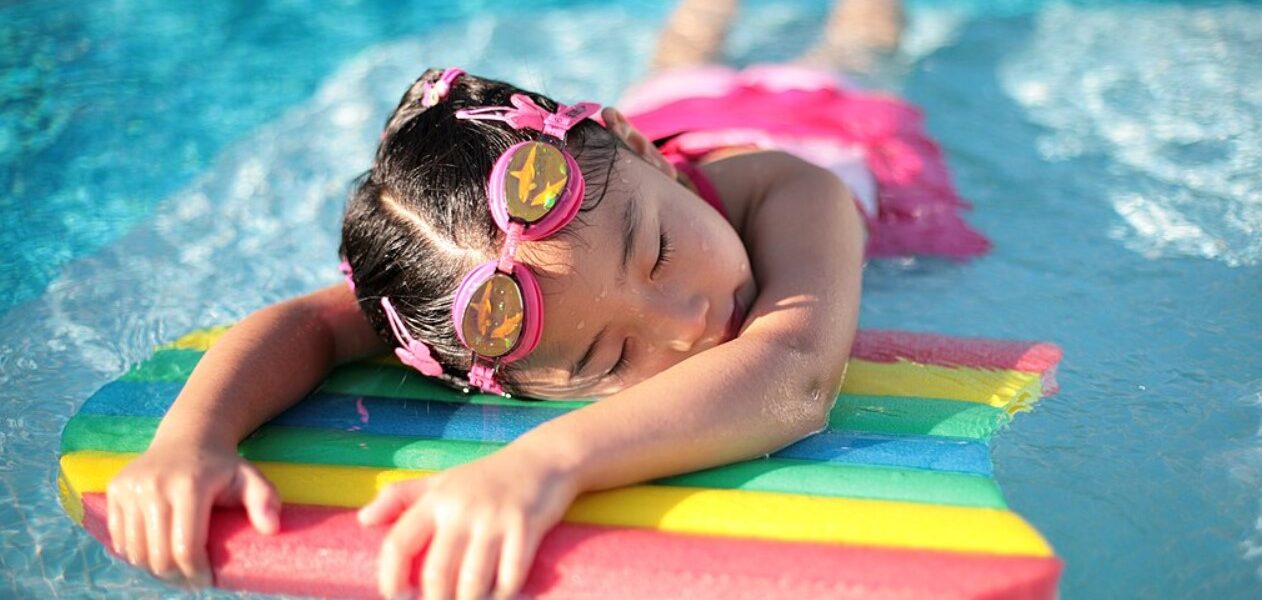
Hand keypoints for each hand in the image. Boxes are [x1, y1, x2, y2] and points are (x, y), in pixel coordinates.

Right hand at [105, 441, 279, 586]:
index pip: (186, 548)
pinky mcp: (115, 490)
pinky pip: (119, 538)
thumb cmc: (223, 466)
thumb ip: (264, 500)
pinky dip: (134, 554)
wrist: (189, 437)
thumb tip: (271, 529)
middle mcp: (155, 485)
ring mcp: (131, 487)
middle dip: (176, 577)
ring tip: (174, 570)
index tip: (207, 580)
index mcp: (189, 486)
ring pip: (135, 551)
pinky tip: (154, 555)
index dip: (196, 573)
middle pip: (158, 555)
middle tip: (191, 580)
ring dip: (153, 569)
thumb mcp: (250, 478)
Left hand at [358, 447, 577, 599]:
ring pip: (471, 583)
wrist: (542, 459)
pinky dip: (503, 595)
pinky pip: (510, 577)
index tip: (397, 597)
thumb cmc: (487, 476)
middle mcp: (461, 509)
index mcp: (436, 500)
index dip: (390, 578)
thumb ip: (401, 497)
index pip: (399, 543)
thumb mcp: (441, 480)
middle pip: (436, 574)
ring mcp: (494, 519)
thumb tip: (363, 520)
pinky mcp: (525, 527)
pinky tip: (499, 595)